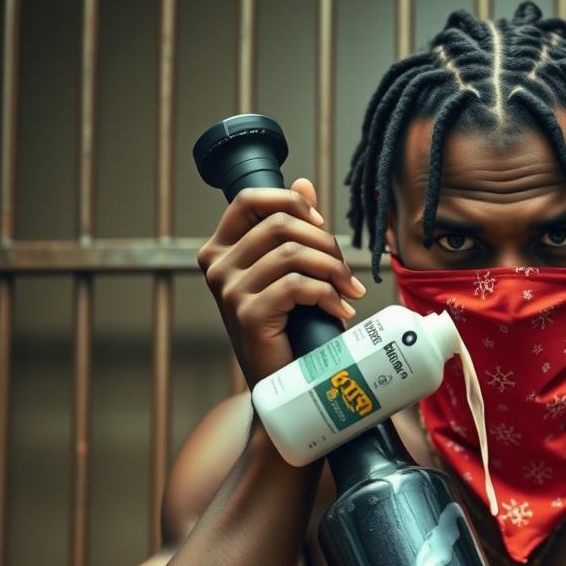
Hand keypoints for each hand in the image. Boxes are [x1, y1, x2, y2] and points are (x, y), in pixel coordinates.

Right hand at [196, 178, 366, 385]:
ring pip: (293, 254)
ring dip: (332, 270)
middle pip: (280, 224)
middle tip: (345, 272)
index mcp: (221, 249)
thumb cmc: (288, 328)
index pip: (249, 198)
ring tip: (348, 291)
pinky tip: (340, 310)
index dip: (291, 202)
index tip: (322, 226)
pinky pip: (298, 286)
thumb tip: (304, 182)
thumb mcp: (289, 271)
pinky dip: (328, 295)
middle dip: (324, 243)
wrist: (280, 384)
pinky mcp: (248, 315)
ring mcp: (229, 291)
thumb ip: (292, 229)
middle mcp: (217, 266)